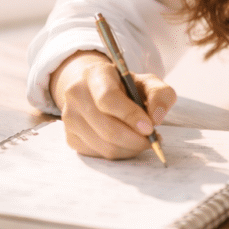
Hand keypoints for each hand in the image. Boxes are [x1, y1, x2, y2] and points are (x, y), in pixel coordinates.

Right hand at [49, 50, 177, 159]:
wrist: (96, 89)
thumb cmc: (125, 86)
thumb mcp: (147, 82)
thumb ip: (160, 94)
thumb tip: (156, 118)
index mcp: (95, 74)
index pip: (108, 99)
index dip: (130, 116)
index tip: (150, 128)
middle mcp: (76, 94)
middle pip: (107, 128)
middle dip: (135, 139)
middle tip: (153, 139)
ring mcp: (69, 117)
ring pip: (105, 146)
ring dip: (130, 148)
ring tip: (143, 140)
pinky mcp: (70, 137)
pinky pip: (99, 154)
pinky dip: (119, 153)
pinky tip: (127, 143)